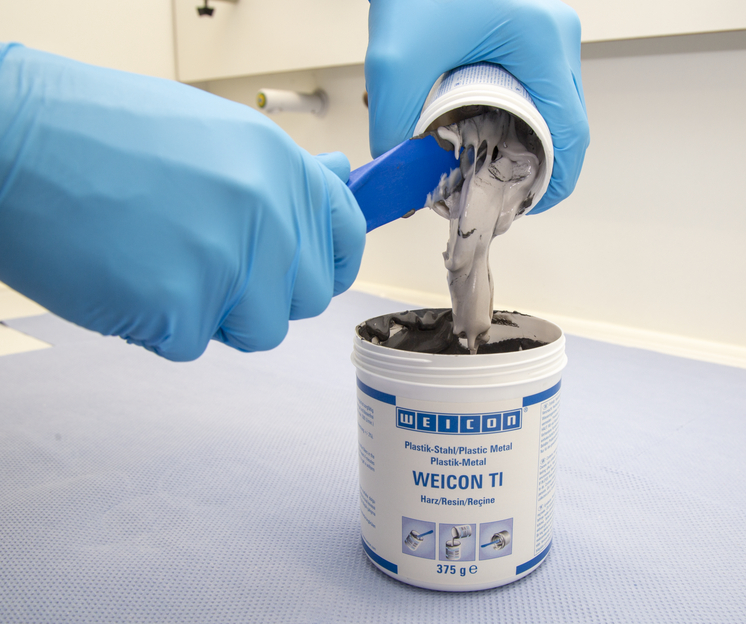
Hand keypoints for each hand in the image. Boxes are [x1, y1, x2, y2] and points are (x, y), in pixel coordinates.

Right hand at [0, 44, 364, 360]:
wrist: (9, 140)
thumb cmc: (96, 133)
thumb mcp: (211, 134)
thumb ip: (279, 174)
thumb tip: (339, 180)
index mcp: (279, 164)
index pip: (347, 233)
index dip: (332, 261)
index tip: (310, 270)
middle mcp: (268, 211)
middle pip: (306, 297)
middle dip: (262, 295)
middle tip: (203, 262)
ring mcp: (229, 261)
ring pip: (259, 330)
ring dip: (215, 316)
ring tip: (157, 265)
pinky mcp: (182, 306)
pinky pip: (191, 343)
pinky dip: (156, 325)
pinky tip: (122, 275)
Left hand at [365, 0, 589, 213]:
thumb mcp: (397, 59)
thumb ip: (394, 122)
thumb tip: (401, 170)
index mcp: (542, 42)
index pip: (570, 132)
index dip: (554, 182)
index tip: (525, 207)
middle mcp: (559, 35)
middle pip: (570, 124)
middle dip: (542, 167)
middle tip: (503, 193)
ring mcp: (552, 31)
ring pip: (560, 107)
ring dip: (535, 142)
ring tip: (496, 167)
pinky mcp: (536, 31)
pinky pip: (545, 87)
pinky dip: (527, 116)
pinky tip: (495, 131)